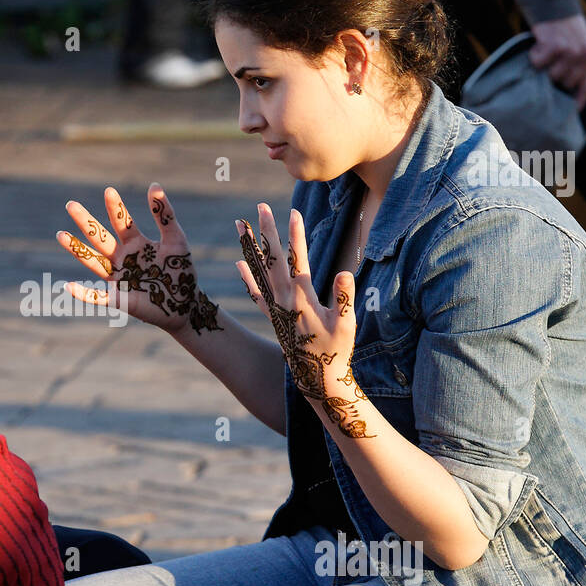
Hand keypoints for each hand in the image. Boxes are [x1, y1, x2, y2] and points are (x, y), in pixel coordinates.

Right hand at [57, 183, 221, 335]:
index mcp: (135, 243)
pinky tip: (69, 287)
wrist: (186, 304)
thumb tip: (154, 185)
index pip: (122, 222)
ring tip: (61, 235)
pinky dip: (83, 294)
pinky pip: (97, 297)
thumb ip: (165, 216)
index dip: (116, 208)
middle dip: (86, 222)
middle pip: (100, 237)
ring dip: (77, 250)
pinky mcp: (119, 299)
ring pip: (93, 262)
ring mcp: (118, 278)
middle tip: (71, 205)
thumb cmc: (181, 271)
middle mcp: (122, 257)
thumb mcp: (176, 240)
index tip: (109, 191)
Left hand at [235, 203, 373, 438]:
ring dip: (250, 247)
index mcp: (302, 298)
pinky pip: (256, 293)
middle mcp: (284, 299)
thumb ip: (344, 298)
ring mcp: (276, 307)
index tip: (293, 212)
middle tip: (260, 206)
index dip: (296, 235)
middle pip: (273, 259)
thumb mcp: (346, 325)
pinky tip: (239, 263)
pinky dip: (247, 278)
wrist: (317, 378)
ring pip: (259, 271)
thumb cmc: (336, 351)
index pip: (298, 260)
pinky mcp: (273, 316)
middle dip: (267, 231)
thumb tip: (343, 273)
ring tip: (240, 225)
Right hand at [528, 14, 585, 109]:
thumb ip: (576, 64)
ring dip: (544, 66)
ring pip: (552, 75)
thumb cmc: (561, 28)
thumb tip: (565, 90)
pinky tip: (539, 45)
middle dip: (555, 77)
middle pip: (566, 83)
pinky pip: (539, 64)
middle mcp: (584, 54)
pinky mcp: (555, 46)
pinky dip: (534, 56)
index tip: (570, 112)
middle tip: (550, 63)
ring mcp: (570, 50)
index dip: (578, 101)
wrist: (552, 4)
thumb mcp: (577, 44)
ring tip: (546, 51)